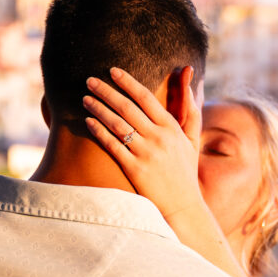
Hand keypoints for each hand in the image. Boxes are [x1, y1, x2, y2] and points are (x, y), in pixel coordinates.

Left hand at [83, 66, 201, 215]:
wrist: (182, 205)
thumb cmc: (185, 171)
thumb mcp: (192, 140)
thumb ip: (192, 110)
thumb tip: (191, 81)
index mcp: (172, 127)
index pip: (146, 98)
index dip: (128, 82)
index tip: (112, 71)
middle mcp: (159, 138)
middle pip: (127, 107)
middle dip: (106, 91)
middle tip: (89, 80)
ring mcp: (146, 154)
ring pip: (117, 124)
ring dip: (98, 108)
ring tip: (84, 98)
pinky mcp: (134, 169)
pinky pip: (112, 145)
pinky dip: (99, 131)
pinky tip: (87, 122)